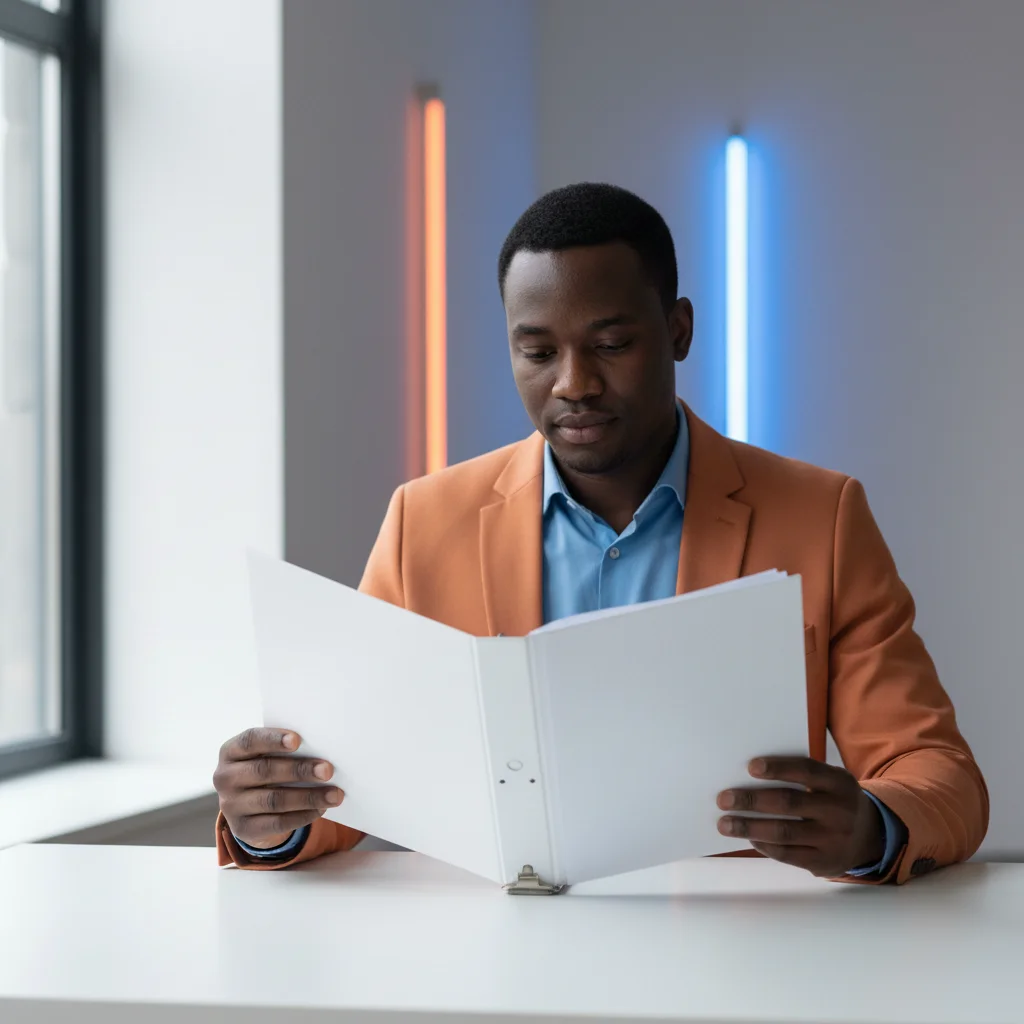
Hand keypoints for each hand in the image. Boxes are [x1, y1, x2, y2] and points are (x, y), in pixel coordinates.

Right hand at [213, 728, 343, 849]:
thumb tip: (322, 751)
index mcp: (231, 751)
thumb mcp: (266, 755)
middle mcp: (225, 777)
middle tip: (328, 770)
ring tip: (334, 794)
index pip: (250, 741)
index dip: (273, 740)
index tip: (298, 740)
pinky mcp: (243, 829)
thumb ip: (285, 750)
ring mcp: (231, 806)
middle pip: (264, 771)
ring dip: (308, 797)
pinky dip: (302, 815)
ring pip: (273, 800)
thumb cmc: (266, 768)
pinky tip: (321, 809)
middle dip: (299, 770)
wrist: (248, 806)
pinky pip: (276, 823)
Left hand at [716, 756, 885, 876]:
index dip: (778, 768)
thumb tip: (749, 777)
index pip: (806, 770)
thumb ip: (801, 777)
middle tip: (724, 799)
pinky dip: (764, 845)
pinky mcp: (825, 862)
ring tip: (725, 824)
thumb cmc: (833, 800)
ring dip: (749, 827)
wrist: (869, 837)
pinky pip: (788, 854)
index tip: (750, 767)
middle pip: (788, 803)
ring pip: (784, 832)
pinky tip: (750, 837)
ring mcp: (833, 839)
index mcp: (839, 783)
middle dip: (751, 800)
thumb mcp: (830, 782)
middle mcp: (839, 810)